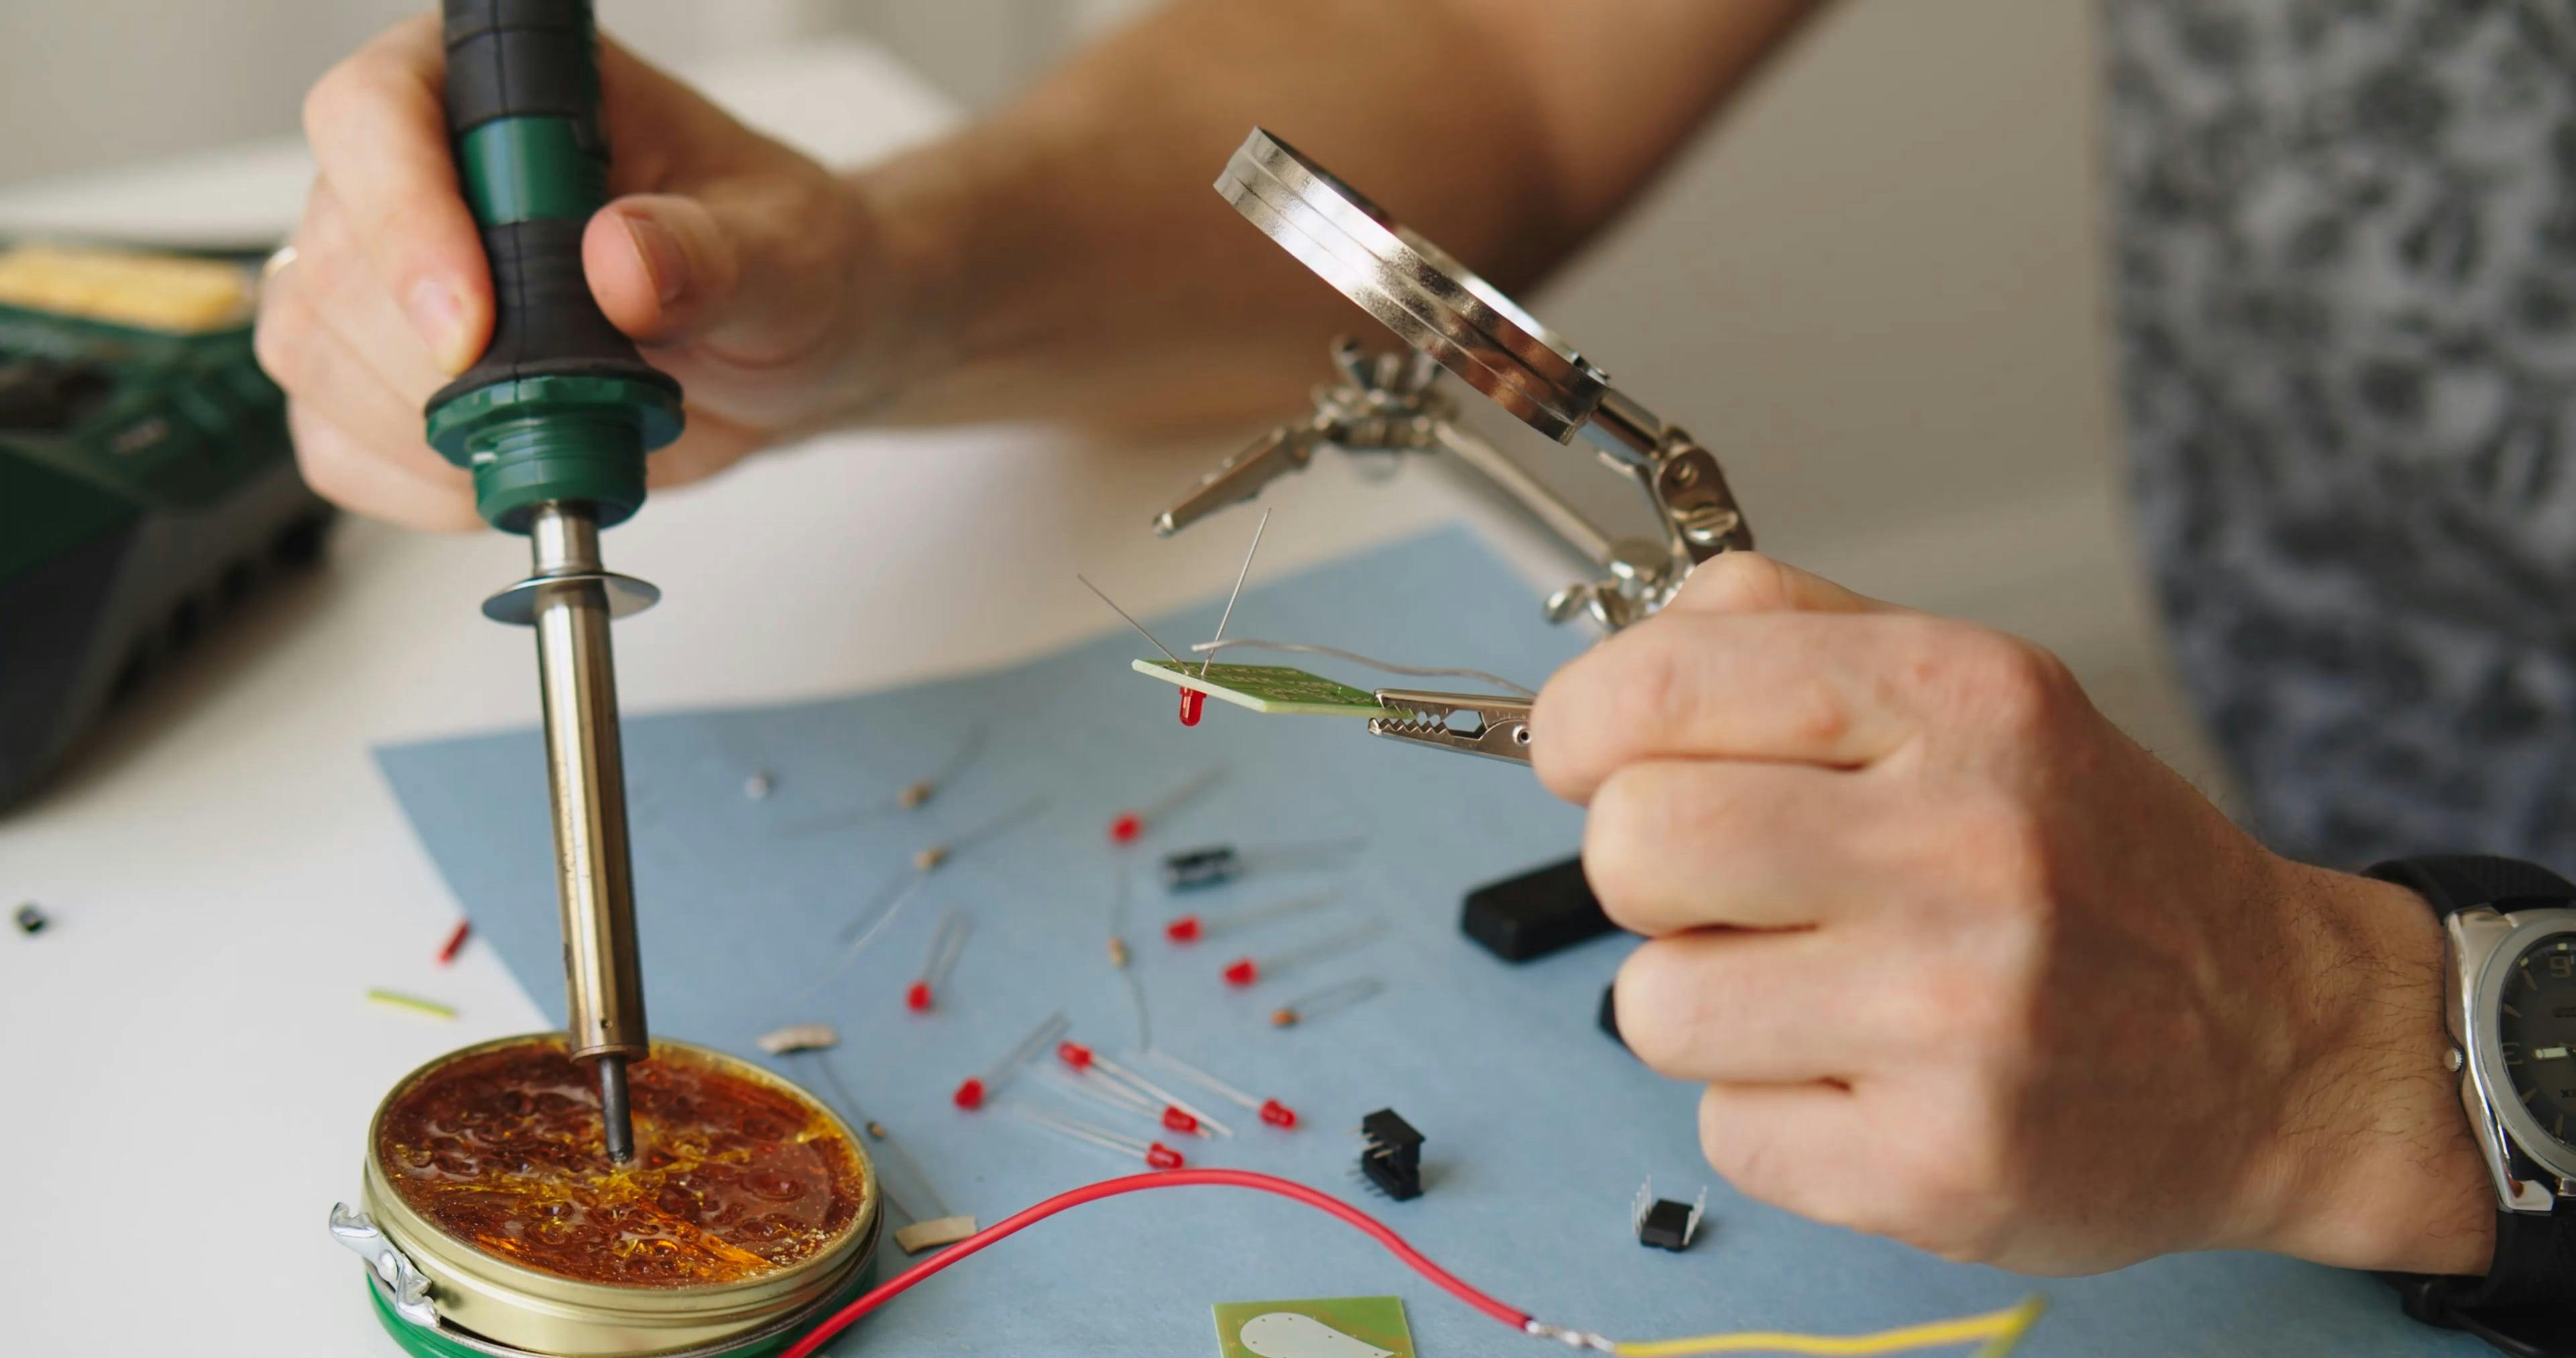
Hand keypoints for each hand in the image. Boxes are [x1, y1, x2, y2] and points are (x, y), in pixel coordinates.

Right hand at [255, 17, 897, 529]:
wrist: (792, 347)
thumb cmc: (786, 264)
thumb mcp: (785, 252)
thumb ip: (713, 254)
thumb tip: (622, 258)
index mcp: (508, 88)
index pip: (377, 114)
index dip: (404, 221)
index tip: (474, 326)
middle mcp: (426, 168)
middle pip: (333, 250)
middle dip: (425, 358)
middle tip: (546, 406)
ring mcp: (394, 274)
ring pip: (312, 345)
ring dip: (417, 426)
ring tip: (548, 438)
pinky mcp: (393, 375)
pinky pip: (334, 440)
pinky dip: (412, 484)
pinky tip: (504, 475)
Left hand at [1534, 554, 2492, 1275]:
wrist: (2289, 1045)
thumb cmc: (2097, 862)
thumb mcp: (1975, 690)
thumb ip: (1786, 638)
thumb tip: (1605, 673)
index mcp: (1963, 701)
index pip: (1661, 685)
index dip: (1580, 727)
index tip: (1588, 758)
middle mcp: (1965, 851)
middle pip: (1632, 846)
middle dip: (1641, 870)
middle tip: (1717, 886)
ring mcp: (1955, 1022)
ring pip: (1652, 1006)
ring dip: (1704, 1002)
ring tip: (1817, 990)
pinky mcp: (1937, 1170)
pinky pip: (1724, 1130)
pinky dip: (1771, 1111)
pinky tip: (1869, 1078)